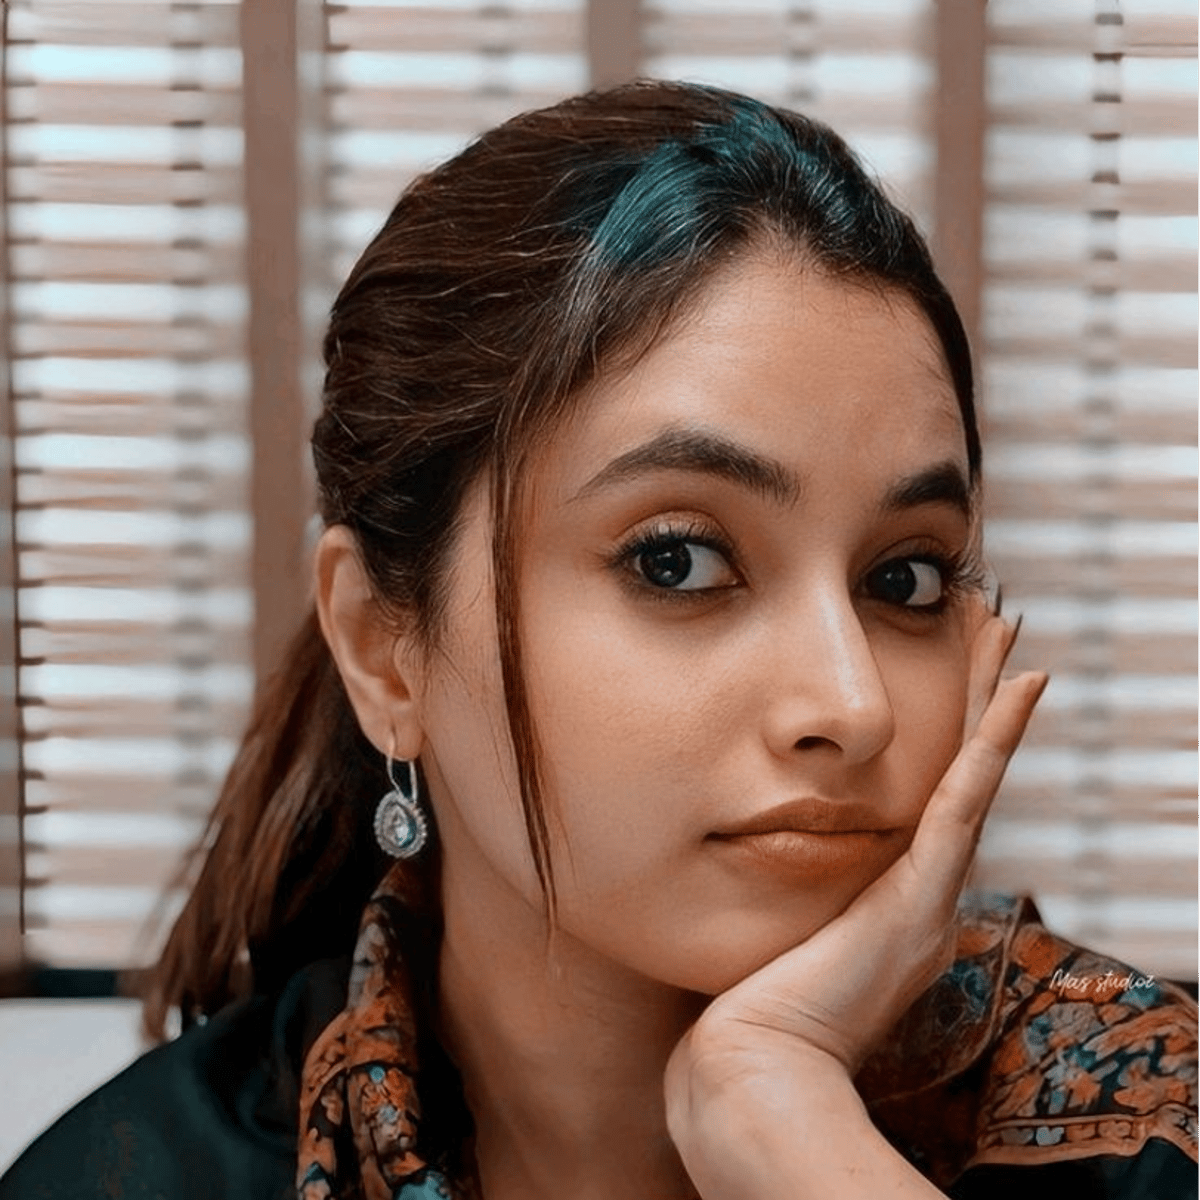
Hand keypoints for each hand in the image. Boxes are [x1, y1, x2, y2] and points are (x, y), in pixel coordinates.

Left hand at [664, 611, 1047, 1192]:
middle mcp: (922, 895)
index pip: (925, 800)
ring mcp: (928, 897)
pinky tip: (1016, 687)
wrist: (752, 1066)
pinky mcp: (918, 897)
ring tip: (1008, 638)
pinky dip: (994, 742)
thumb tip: (746, 850)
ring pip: (969, 774)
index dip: (943, 740)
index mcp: (889, 903)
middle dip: (973, 702)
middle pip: (958, 775)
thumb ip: (780, 893)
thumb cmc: (745, 1008)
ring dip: (989, 702)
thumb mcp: (772, 931)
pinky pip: (963, 801)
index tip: (946, 682)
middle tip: (991, 634)